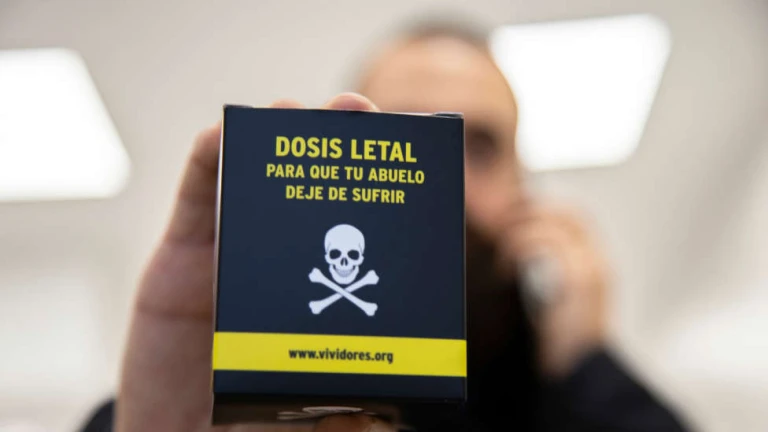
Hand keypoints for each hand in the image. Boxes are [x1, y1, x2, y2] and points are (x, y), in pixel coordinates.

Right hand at [116, 93, 393, 431]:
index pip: (363, 235)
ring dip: (274, 138)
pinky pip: (195, 198)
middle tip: (355, 112)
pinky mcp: (178, 261)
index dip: (384, 195)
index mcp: (323, 296)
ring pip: (254, 181)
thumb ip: (348, 419)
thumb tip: (383, 421)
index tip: (410, 162)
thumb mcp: (312, 423)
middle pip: (313, 193)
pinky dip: (206, 159)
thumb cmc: (253, 425)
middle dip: (334, 147)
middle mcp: (284, 266)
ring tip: (292, 113)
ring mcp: (230, 257)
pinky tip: (223, 135)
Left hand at [495, 200, 609, 377]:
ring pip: (556, 222)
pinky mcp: (579, 279)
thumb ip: (550, 278)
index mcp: (597, 266)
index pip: (577, 218)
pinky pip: (546, 242)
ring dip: (522, 228)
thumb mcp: (559, 304)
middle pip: (571, 212)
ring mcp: (593, 268)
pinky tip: (504, 268)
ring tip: (502, 248)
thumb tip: (523, 259)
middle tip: (505, 218)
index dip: (548, 209)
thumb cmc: (566, 345)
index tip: (520, 212)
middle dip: (536, 208)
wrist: (583, 373)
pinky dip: (519, 247)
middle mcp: (600, 261)